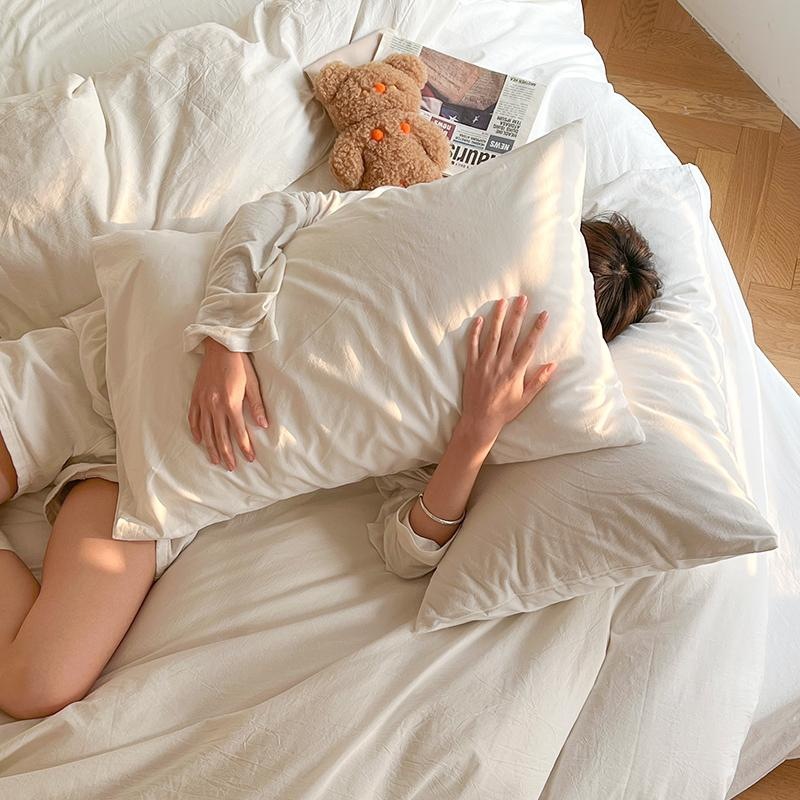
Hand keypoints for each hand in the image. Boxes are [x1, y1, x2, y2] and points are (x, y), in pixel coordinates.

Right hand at [188, 338, 268, 469]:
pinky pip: (193, 418)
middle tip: (232, 467)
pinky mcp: (195, 397)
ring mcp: (203, 402)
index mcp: (230, 403)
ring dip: (211, 447)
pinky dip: (196, 431)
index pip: (238, 432)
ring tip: (216, 461)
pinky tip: (199, 441)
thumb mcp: (252, 384)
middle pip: (220, 436)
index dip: (244, 447)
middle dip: (227, 453)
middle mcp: (214, 405)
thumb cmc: (240, 365)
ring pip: (205, 431)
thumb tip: (263, 425)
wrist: (220, 347)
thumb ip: (257, 406)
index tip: (249, 458)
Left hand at [459, 295, 555, 445]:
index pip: (529, 345)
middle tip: (522, 298)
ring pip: (492, 335)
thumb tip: (554, 365)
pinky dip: (475, 332)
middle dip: (517, 315)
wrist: (480, 421)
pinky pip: (472, 346)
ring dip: (497, 317)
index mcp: (515, 371)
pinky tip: (479, 319)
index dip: (537, 328)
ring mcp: (485, 364)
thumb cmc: (505, 411)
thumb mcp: (526, 398)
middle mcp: (501, 364)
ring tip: (502, 301)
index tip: (544, 314)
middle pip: (510, 334)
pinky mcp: (471, 366)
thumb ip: (539, 381)